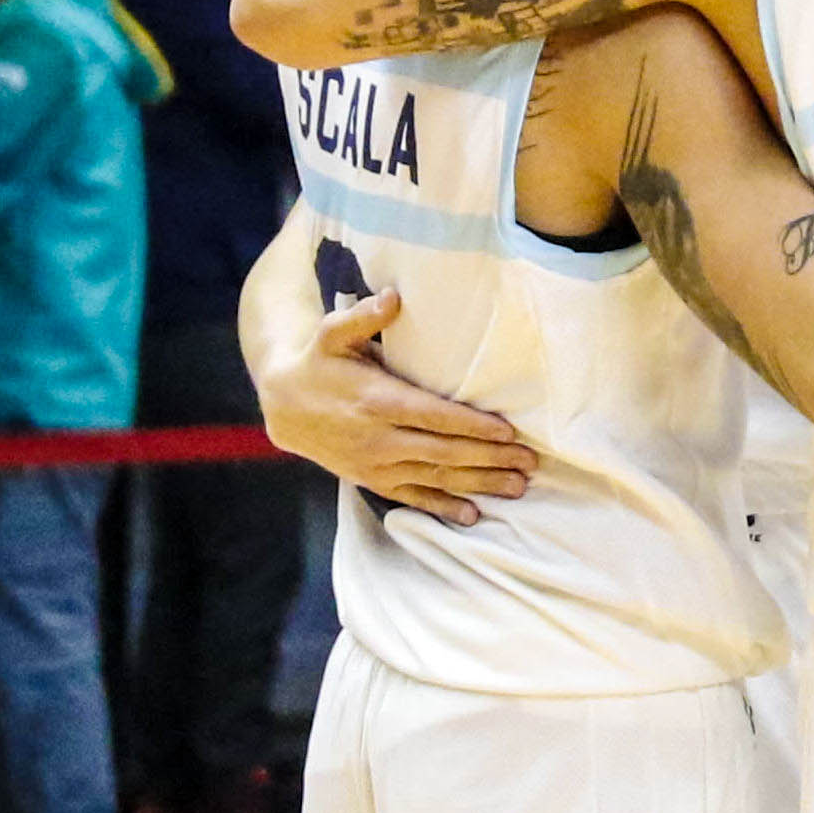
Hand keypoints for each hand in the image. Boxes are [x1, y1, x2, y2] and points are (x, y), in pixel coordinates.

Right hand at [260, 290, 533, 528]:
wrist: (283, 406)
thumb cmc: (318, 364)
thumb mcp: (332, 334)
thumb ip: (363, 316)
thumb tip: (393, 296)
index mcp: (376, 401)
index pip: (434, 416)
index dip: (472, 426)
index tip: (509, 432)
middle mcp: (378, 438)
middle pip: (444, 452)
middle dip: (490, 458)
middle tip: (530, 462)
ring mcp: (376, 465)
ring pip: (435, 478)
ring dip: (478, 484)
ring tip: (517, 486)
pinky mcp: (373, 480)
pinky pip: (413, 498)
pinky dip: (443, 508)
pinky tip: (473, 515)